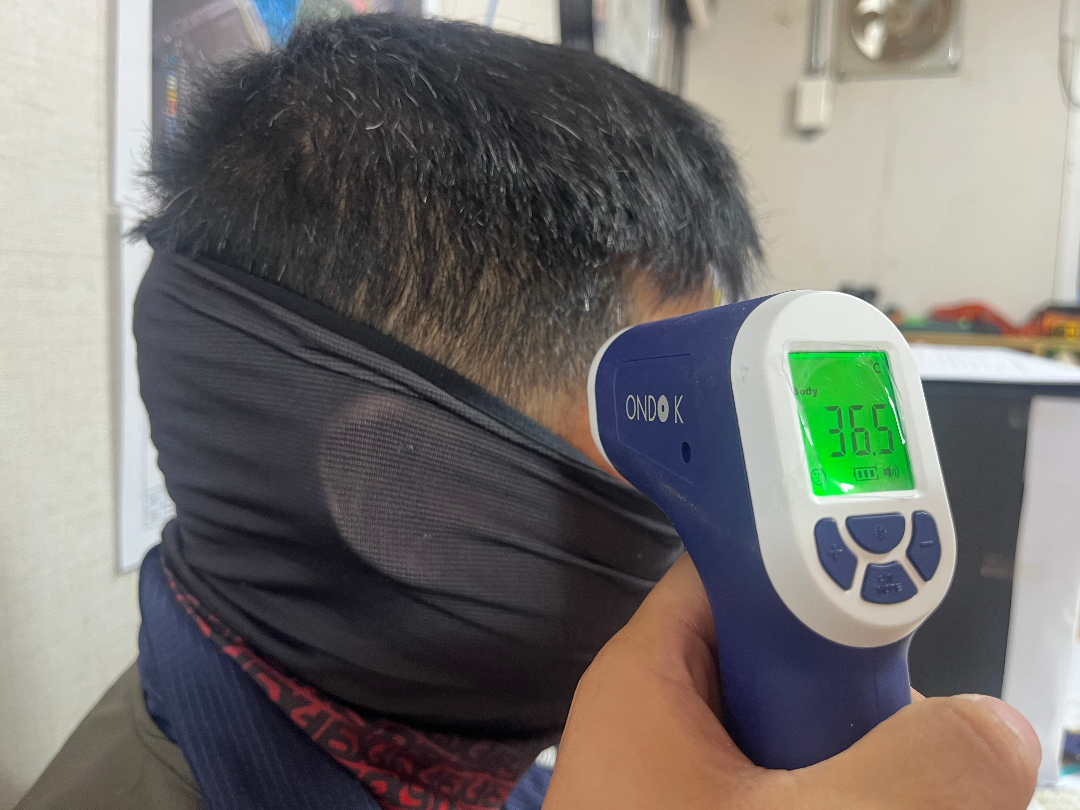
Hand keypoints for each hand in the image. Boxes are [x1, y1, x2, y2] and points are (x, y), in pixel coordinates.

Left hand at [544, 554, 1039, 808]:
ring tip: (902, 803)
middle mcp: (664, 720)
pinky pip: (796, 797)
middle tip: (916, 762)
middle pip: (786, 660)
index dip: (814, 573)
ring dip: (869, 780)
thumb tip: (1000, 730)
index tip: (899, 622)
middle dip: (865, 706)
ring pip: (806, 744)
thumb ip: (920, 770)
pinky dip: (841, 807)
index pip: (734, 569)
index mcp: (651, 676)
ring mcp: (688, 789)